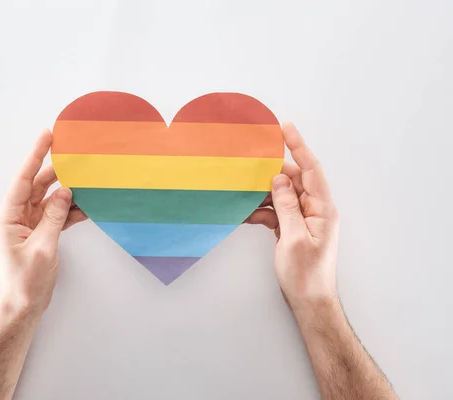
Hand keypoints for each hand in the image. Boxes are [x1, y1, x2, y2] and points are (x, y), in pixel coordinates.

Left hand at [0, 129, 86, 316]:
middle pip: (39, 186)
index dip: (35, 156)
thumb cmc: (25, 281)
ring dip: (68, 193)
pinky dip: (71, 211)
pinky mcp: (42, 234)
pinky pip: (57, 215)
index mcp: (9, 216)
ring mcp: (30, 225)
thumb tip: (65, 192)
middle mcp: (18, 216)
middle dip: (57, 172)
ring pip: (51, 200)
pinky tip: (87, 206)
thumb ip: (53, 217)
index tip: (47, 135)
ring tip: (87, 181)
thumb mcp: (42, 247)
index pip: (23, 179)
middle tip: (75, 156)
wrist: (24, 306)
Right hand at [246, 122, 338, 311]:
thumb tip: (279, 179)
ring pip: (281, 196)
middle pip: (293, 181)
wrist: (309, 302)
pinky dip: (261, 212)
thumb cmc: (306, 275)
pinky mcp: (292, 229)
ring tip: (241, 191)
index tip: (285, 127)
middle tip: (250, 164)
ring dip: (262, 194)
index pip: (311, 170)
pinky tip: (245, 213)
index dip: (299, 146)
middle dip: (272, 172)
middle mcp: (315, 210)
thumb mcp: (294, 238)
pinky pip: (276, 212)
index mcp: (322, 209)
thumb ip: (286, 206)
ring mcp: (303, 220)